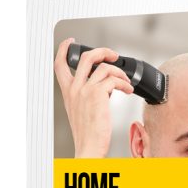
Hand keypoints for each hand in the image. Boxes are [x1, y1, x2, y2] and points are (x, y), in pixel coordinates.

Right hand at [54, 39, 134, 157]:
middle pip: (86, 57)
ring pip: (104, 67)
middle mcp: (74, 88)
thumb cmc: (88, 133)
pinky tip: (128, 91)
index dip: (64, 49)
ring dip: (120, 73)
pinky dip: (124, 84)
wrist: (89, 146)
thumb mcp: (80, 110)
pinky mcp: (98, 94)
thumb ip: (87, 95)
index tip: (71, 41)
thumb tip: (105, 84)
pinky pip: (114, 80)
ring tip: (126, 83)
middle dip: (104, 51)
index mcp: (67, 91)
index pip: (59, 64)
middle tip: (114, 56)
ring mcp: (85, 90)